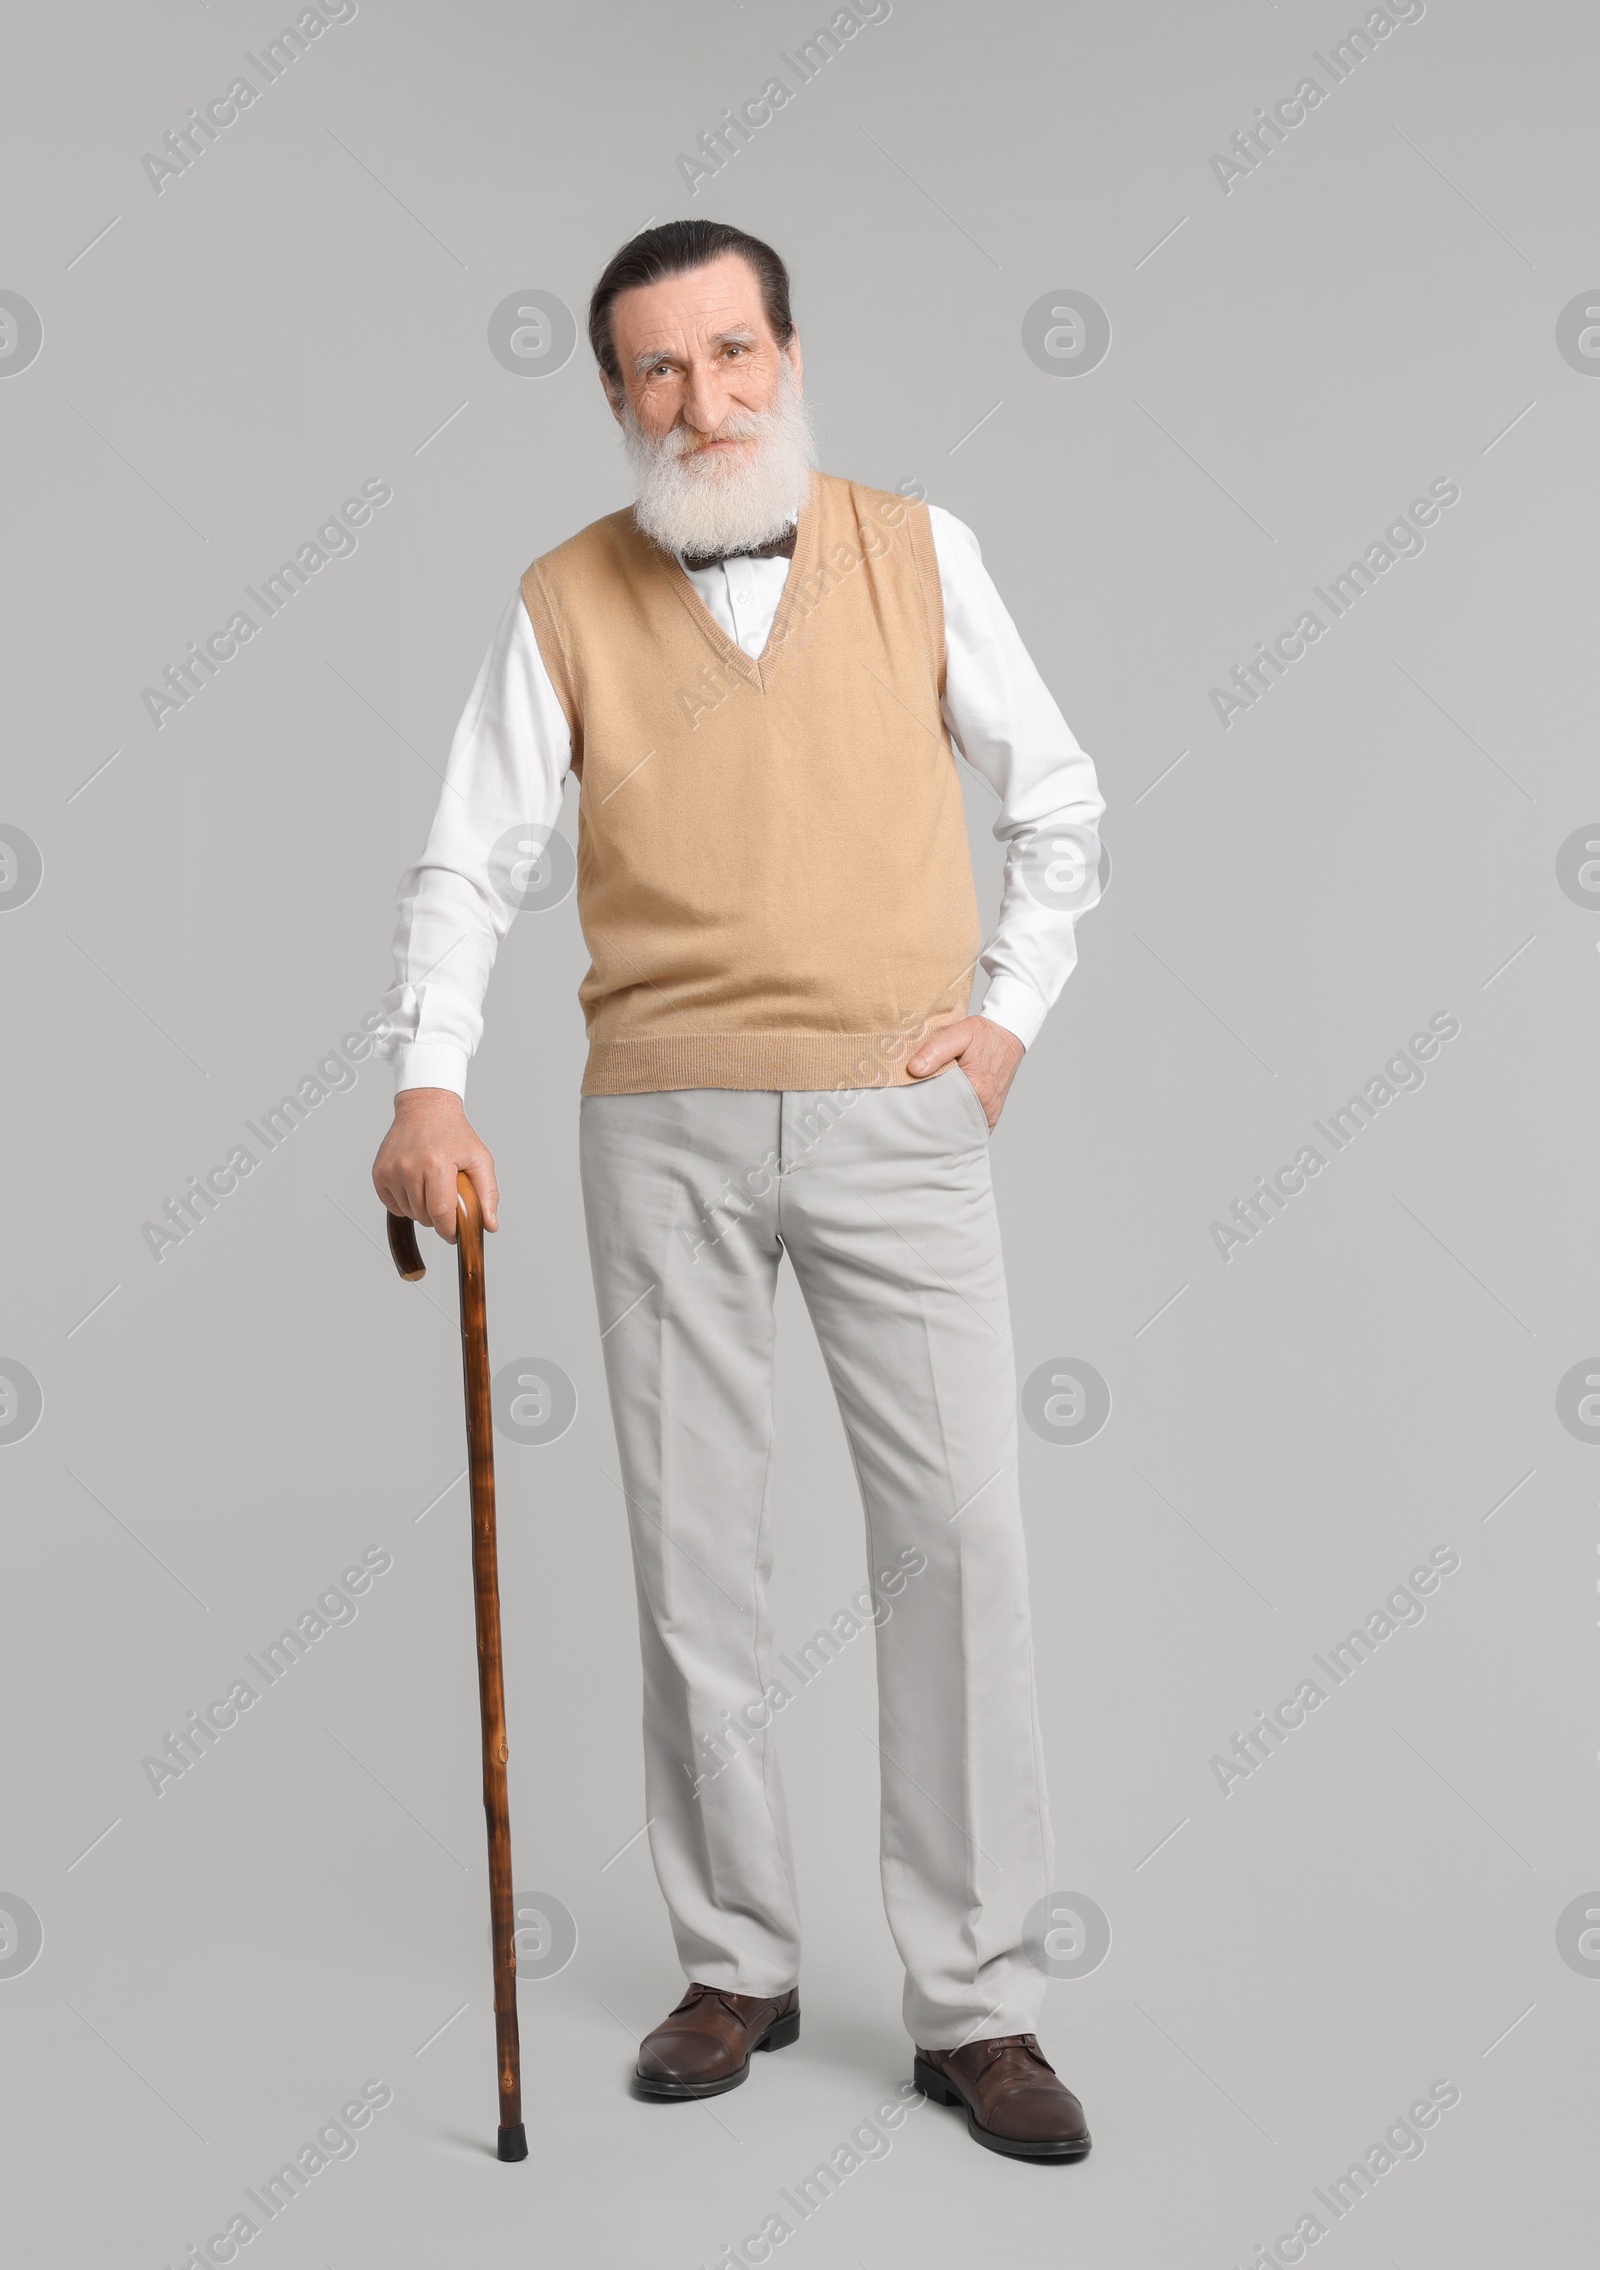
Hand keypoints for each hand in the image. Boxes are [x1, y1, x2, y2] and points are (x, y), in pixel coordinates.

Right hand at [372, 1088, 498, 1241]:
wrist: (425, 1109)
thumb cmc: (454, 1133)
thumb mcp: (480, 1159)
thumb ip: (488, 1194)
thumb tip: (489, 1225)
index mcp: (437, 1164)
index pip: (441, 1213)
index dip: (449, 1230)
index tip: (455, 1233)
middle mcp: (410, 1167)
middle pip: (424, 1216)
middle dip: (438, 1218)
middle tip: (447, 1200)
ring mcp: (391, 1170)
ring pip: (409, 1213)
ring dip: (422, 1210)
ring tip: (432, 1188)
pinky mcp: (379, 1173)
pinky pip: (393, 1205)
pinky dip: (405, 1203)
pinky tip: (416, 1186)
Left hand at [906, 1015, 1023, 1130]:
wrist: (1009, 1035)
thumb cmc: (984, 1034)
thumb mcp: (959, 1033)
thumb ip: (935, 1051)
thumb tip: (914, 1069)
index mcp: (976, 1088)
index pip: (939, 1108)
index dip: (922, 1105)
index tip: (909, 1101)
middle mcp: (984, 1106)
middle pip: (948, 1122)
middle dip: (930, 1118)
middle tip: (914, 1109)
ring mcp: (989, 1113)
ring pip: (959, 1127)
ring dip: (944, 1123)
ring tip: (927, 1112)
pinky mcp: (991, 1115)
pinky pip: (970, 1128)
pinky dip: (957, 1124)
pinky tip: (944, 1116)